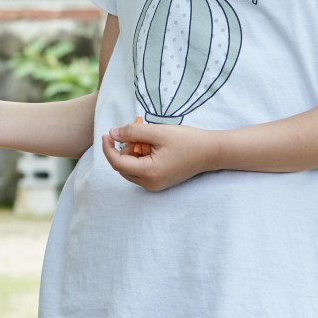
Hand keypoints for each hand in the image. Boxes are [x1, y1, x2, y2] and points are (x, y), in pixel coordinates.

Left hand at [102, 120, 218, 191]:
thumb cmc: (187, 140)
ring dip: (133, 153)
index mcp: (149, 173)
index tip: (106, 134)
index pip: (117, 162)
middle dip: (125, 148)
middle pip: (122, 166)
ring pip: (130, 168)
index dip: (108, 147)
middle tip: (139, 134)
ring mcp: (155, 186)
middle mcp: (150, 184)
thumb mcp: (157, 131)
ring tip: (150, 140)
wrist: (211, 152)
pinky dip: (141, 158)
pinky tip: (153, 147)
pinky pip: (140, 171)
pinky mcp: (159, 183)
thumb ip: (132, 132)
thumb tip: (112, 134)